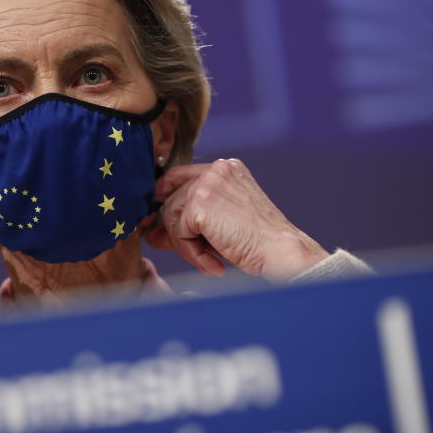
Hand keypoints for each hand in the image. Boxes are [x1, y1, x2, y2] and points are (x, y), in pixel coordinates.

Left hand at [143, 159, 328, 281]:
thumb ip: (189, 219)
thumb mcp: (221, 223)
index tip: (156, 222)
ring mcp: (207, 184)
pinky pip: (179, 233)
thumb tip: (151, 232)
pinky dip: (192, 254)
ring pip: (173, 218)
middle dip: (172, 229)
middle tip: (181, 250)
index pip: (178, 176)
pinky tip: (214, 264)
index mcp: (225, 169)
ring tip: (209, 261)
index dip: (163, 198)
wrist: (280, 251)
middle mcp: (216, 169)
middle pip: (172, 199)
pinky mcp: (200, 204)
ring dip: (185, 246)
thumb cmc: (258, 241)